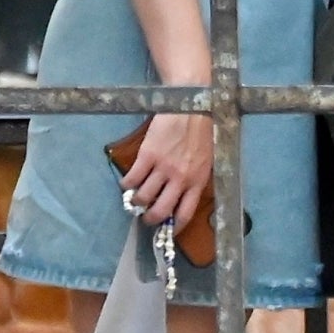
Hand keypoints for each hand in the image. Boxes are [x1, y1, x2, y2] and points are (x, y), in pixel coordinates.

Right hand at [120, 112, 212, 232]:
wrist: (192, 101)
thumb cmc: (203, 127)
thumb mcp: (206, 156)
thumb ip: (196, 176)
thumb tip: (185, 194)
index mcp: (198, 180)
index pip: (185, 214)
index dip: (174, 228)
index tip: (167, 231)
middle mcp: (180, 178)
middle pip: (160, 211)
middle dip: (149, 219)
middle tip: (144, 216)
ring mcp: (163, 167)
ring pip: (143, 197)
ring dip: (135, 201)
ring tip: (134, 196)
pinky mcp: (148, 155)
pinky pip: (132, 179)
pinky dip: (126, 183)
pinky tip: (127, 181)